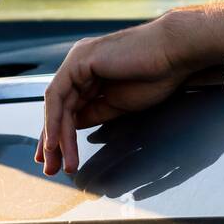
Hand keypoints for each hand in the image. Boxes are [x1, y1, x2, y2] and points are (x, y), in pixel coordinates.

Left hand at [35, 13, 196, 175]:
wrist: (173, 54)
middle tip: (51, 168)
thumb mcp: (118, 104)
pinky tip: (56, 143)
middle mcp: (80, 66)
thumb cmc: (157, 76)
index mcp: (90, 74)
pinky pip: (58, 96)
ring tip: (59, 163)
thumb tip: (73, 127)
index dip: (61, 136)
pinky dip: (54, 121)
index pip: (68, 109)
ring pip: (57, 106)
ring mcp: (77, 61)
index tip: (60, 160)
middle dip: (53, 141)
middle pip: (59, 108)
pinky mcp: (78, 62)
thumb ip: (94, 113)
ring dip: (55, 137)